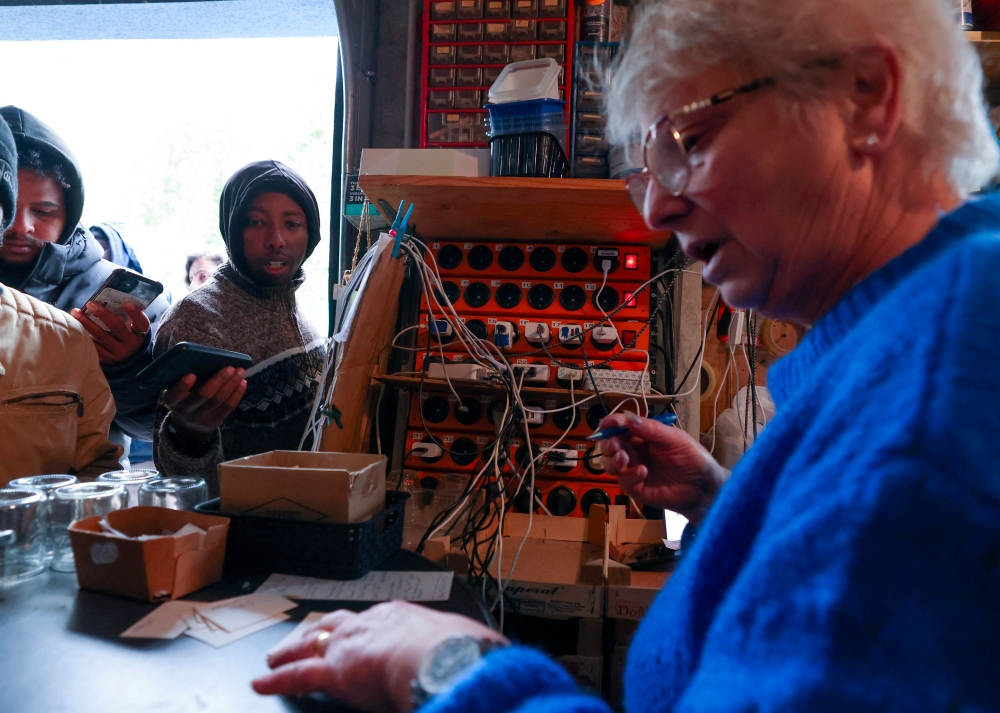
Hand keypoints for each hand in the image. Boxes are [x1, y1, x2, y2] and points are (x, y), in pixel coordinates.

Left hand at [71, 301, 150, 364]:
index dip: (135, 313)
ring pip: (101, 337)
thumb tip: (110, 299)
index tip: (126, 303)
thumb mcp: (135, 329)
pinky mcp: (106, 360)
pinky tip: (74, 327)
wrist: (129, 360)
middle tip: (90, 304)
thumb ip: (128, 317)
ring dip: (87, 323)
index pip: (141, 323)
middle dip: (103, 314)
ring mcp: (118, 354)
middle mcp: (131, 345)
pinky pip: (93, 347)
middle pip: (117, 328)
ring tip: (76, 312)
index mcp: (141, 334)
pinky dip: (83, 335)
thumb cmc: (130, 337)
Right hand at [161, 366, 246, 443]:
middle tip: (230, 368)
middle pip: (203, 396)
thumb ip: (184, 378)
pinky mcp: (214, 423)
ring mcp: (200, 419)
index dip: (182, 386)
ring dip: (232, 384)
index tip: (191, 375)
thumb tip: (208, 360)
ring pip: (219, 401)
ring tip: (239, 372)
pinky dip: (237, 393)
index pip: (174, 395)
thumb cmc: (183, 397)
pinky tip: (242, 383)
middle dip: (218, 380)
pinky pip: (228, 408)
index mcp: (171, 400)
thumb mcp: (178, 390)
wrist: (188, 425)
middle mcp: (184, 412)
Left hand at [253, 602, 507, 712]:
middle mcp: (371, 623)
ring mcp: (350, 644)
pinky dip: (277, 679)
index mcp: (402, 616)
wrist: (443, 656)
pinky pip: (298, 676)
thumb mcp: (458, 646)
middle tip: (304, 638)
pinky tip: (261, 683)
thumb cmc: (459, 653)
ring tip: (276, 657)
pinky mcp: (335, 671)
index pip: (375, 621)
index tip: (357, 633)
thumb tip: (474, 658)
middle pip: (335, 624)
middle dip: (318, 631)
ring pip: (312, 643)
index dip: (361, 628)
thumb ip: (453, 653)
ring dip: (292, 650)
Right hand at [600, 412, 728, 525]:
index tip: (608, 424)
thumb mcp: (674, 438)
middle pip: (609, 446)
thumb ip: (651, 429)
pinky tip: (642, 472)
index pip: (619, 427)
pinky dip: (629, 475)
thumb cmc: (691, 457)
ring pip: (610, 464)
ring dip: (613, 460)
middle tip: (615, 445)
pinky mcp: (637, 488)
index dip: (611, 424)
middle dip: (607, 444)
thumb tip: (628, 418)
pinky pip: (624, 481)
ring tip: (624, 458)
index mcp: (641, 436)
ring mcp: (634, 470)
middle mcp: (634, 452)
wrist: (703, 485)